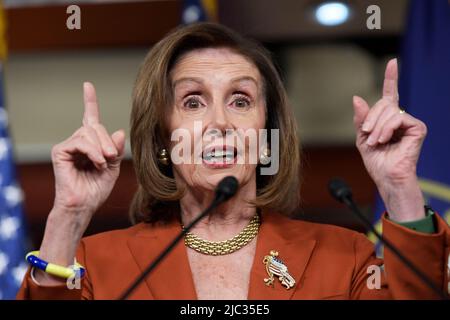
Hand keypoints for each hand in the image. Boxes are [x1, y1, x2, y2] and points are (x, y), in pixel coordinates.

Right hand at [51, 82, 125, 222]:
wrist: (84, 205)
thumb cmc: (97, 189)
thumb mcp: (113, 167)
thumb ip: (116, 150)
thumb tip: (119, 131)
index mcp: (90, 144)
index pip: (90, 118)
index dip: (89, 101)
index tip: (87, 85)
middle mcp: (78, 141)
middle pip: (95, 126)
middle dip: (107, 141)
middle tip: (111, 157)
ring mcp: (67, 145)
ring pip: (88, 132)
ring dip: (101, 147)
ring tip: (103, 162)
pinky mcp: (60, 151)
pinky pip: (81, 141)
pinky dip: (92, 151)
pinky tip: (96, 162)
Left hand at [352, 59, 426, 221]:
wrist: (386, 177)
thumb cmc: (376, 161)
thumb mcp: (362, 138)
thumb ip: (361, 119)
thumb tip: (357, 97)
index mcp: (387, 119)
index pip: (389, 94)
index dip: (391, 77)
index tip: (392, 62)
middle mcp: (400, 118)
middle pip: (383, 103)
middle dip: (370, 120)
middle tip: (367, 137)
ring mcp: (410, 122)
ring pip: (390, 111)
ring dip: (377, 128)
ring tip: (375, 142)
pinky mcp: (418, 128)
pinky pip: (398, 118)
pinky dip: (387, 129)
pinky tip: (384, 140)